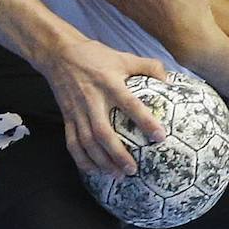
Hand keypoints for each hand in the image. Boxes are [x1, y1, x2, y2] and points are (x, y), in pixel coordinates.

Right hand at [38, 37, 167, 177]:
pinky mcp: (67, 117)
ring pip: (88, 142)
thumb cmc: (94, 55)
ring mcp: (77, 111)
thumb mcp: (123, 57)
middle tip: (133, 169)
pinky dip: (82, 159)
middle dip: (118, 154)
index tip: (160, 137)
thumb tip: (169, 80)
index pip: (130, 104)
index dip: (145, 121)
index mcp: (109, 84)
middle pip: (104, 132)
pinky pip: (72, 142)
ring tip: (117, 175)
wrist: (59, 54)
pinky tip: (94, 171)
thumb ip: (148, 66)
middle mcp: (93, 100)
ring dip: (102, 161)